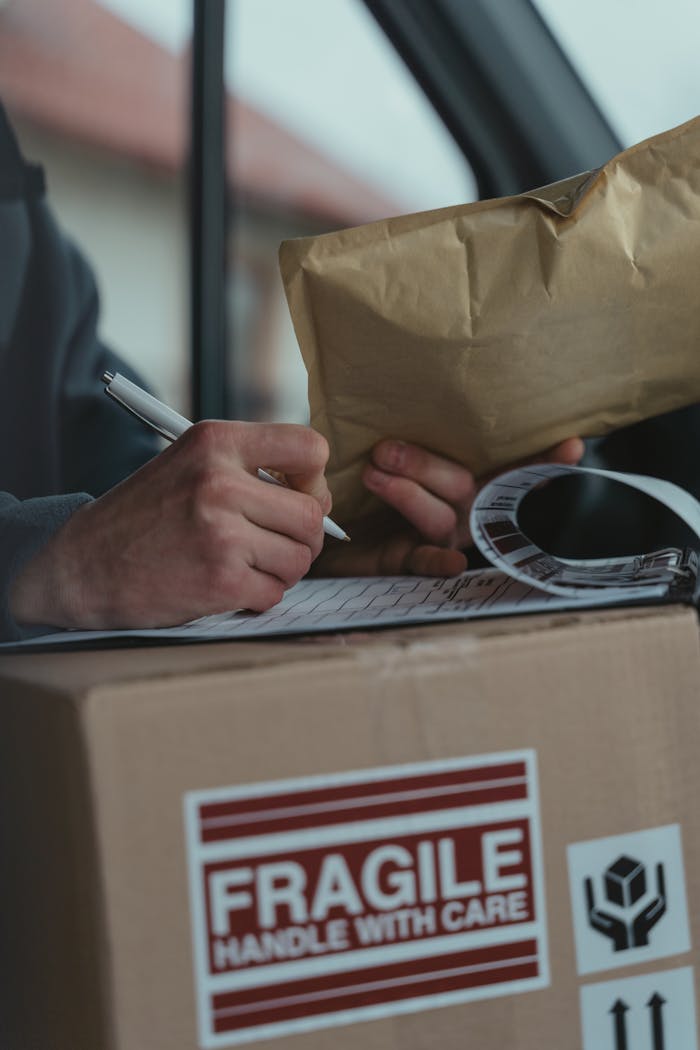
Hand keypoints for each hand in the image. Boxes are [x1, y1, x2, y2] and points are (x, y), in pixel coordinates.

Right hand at [10, 421, 330, 628]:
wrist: (83, 566)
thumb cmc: (144, 517)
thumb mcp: (188, 464)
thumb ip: (248, 469)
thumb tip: (319, 499)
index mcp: (215, 442)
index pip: (308, 448)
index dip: (315, 481)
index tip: (300, 498)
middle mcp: (219, 481)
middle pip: (312, 514)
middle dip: (305, 538)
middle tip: (278, 546)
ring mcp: (221, 531)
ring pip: (299, 558)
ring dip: (281, 571)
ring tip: (247, 565)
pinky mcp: (221, 578)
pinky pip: (275, 592)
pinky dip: (259, 597)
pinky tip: (229, 587)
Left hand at [317, 436, 583, 576]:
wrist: (326, 529)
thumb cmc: (369, 480)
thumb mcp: (390, 448)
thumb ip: (409, 427)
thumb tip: (405, 370)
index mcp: (466, 480)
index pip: (510, 468)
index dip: (542, 460)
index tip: (573, 445)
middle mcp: (462, 510)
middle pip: (463, 486)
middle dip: (426, 465)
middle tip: (386, 450)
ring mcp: (440, 538)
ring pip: (441, 517)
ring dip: (410, 493)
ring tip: (374, 472)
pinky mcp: (409, 562)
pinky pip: (428, 564)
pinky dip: (439, 562)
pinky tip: (449, 562)